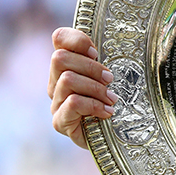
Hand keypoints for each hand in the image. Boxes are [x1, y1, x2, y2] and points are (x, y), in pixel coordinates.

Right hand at [49, 27, 116, 148]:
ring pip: (67, 80)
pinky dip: (94, 105)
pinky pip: (73, 103)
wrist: (117, 136)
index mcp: (68, 64)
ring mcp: (56, 102)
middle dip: (91, 67)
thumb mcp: (117, 76)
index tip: (96, 53)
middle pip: (60, 58)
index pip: (59, 38)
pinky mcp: (60, 121)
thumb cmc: (120, 102)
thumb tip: (120, 42)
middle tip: (110, 79)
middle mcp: (56, 80)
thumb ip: (109, 59)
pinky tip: (107, 113)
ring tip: (111, 99)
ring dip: (95, 88)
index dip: (78, 40)